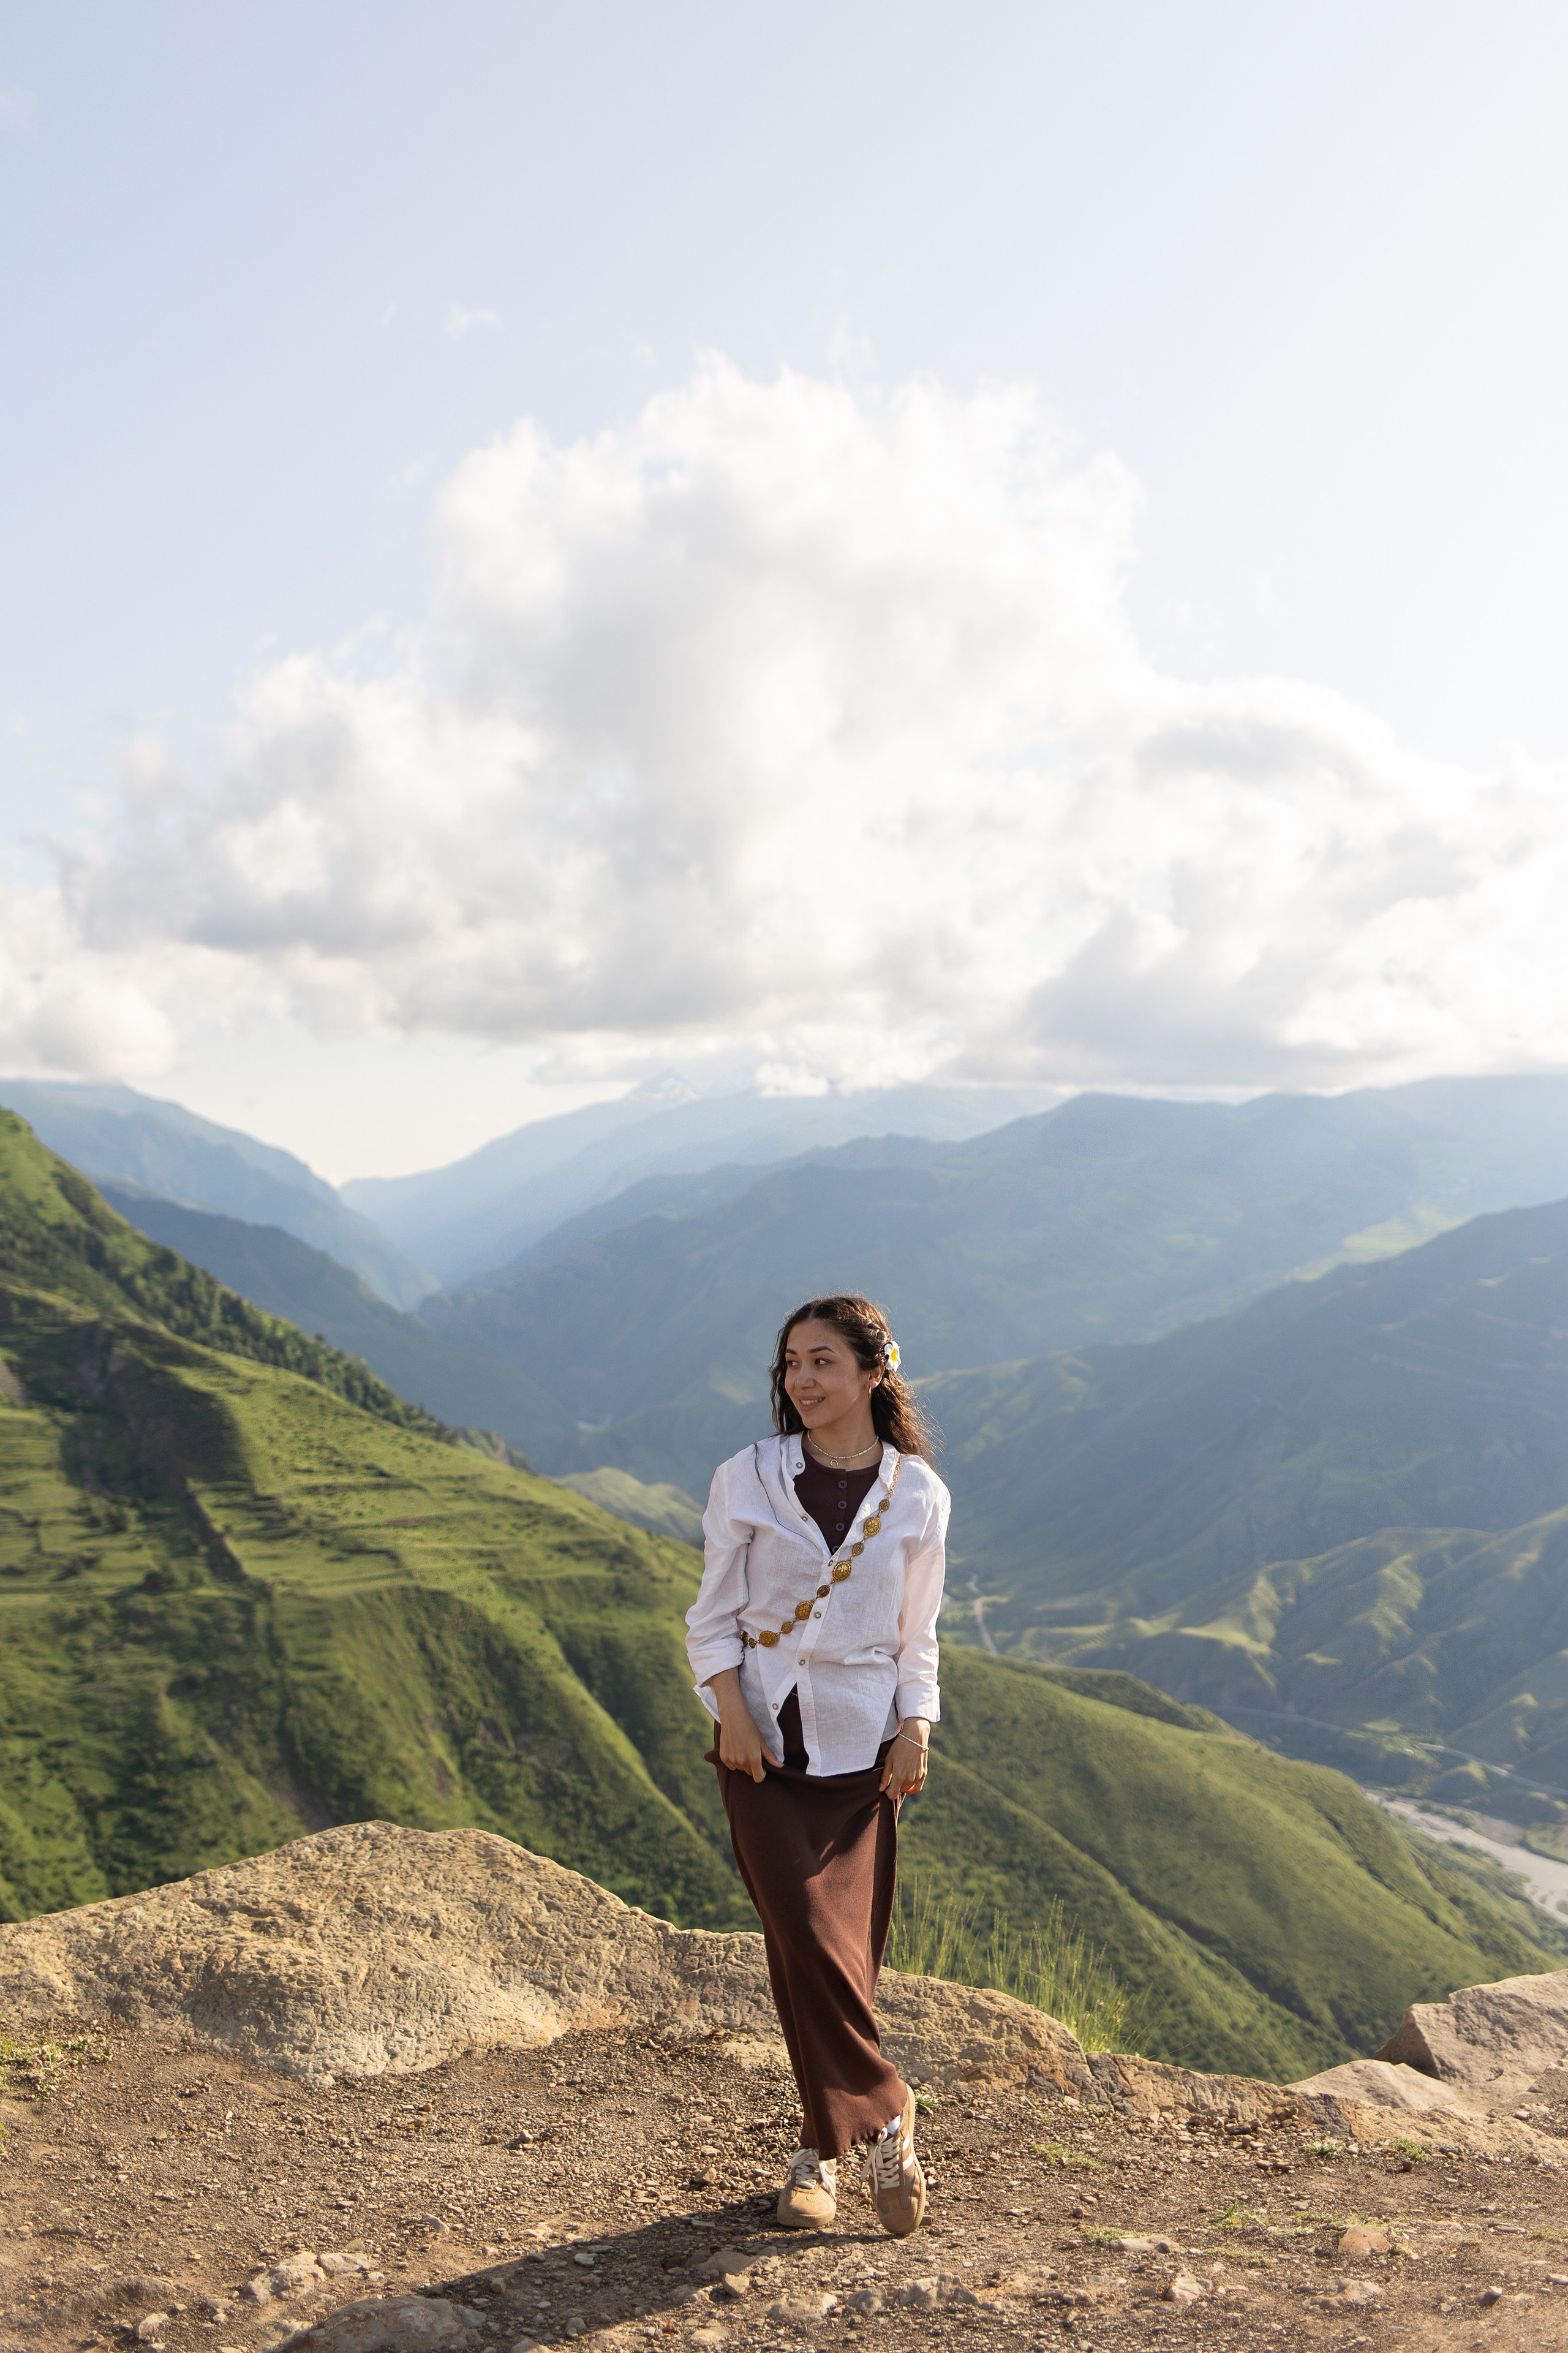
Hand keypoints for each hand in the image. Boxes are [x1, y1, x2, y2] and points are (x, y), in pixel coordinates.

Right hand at [708, 1667, 780, 1782]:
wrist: (733, 1717)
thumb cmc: (750, 1728)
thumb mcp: (762, 1741)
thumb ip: (770, 1756)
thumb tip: (780, 1767)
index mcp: (754, 1759)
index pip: (759, 1778)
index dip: (762, 1773)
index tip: (762, 1766)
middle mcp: (742, 1762)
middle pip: (749, 1773)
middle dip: (752, 1766)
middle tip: (752, 1753)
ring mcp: (732, 1760)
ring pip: (740, 1769)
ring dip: (743, 1763)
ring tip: (743, 1748)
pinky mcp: (724, 1757)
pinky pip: (731, 1766)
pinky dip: (734, 1760)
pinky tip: (735, 1749)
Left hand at [880, 1718, 929, 1799]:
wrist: (915, 1737)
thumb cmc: (899, 1747)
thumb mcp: (889, 1760)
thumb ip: (885, 1776)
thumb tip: (881, 1789)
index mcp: (899, 1776)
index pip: (892, 1795)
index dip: (887, 1792)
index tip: (885, 1786)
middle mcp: (910, 1779)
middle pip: (900, 1791)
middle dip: (894, 1787)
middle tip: (892, 1776)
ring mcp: (918, 1777)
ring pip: (908, 1789)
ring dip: (902, 1786)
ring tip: (899, 1775)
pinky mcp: (924, 1773)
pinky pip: (917, 1787)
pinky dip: (912, 1788)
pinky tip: (907, 1782)